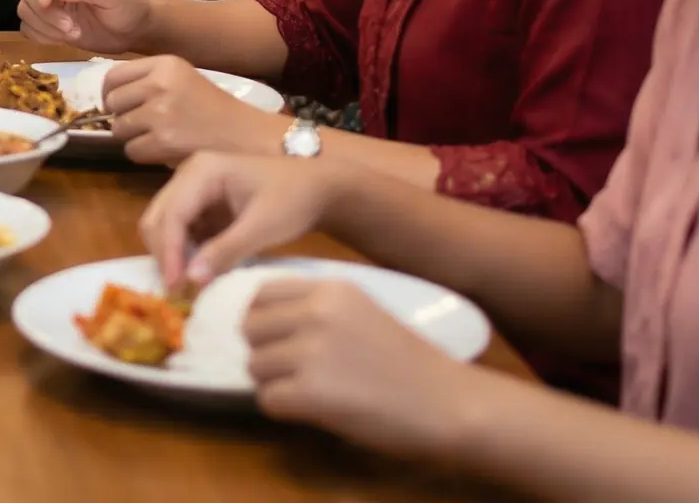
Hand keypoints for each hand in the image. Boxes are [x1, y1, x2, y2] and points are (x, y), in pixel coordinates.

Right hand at [16, 0, 153, 51]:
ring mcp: (50, 1)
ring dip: (45, 26)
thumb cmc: (128, 5)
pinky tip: (62, 40)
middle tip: (70, 27)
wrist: (134, 31)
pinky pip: (28, 28)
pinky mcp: (47, 22)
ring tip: (73, 33)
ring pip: (25, 9)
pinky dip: (41, 36)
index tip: (47, 2)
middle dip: (45, 11)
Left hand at [103, 54, 290, 167]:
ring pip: (118, 129)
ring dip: (132, 138)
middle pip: (112, 103)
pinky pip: (132, 151)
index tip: (119, 106)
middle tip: (144, 126)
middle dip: (122, 117)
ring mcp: (160, 112)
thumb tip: (107, 97)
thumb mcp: (182, 80)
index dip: (110, 94)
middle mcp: (159, 83)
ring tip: (158, 138)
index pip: (113, 76)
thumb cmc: (214, 110)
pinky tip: (164, 151)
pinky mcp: (164, 141)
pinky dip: (144, 155)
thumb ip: (147, 82)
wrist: (248, 136)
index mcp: (165, 64)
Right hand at [140, 151, 343, 287]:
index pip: (172, 213)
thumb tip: (191, 281)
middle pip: (159, 217)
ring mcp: (194, 189)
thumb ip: (226, 251)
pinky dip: (185, 253)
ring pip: (166, 225)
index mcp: (202, 170)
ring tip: (186, 286)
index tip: (175, 286)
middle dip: (165, 254)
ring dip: (172, 255)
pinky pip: (182, 231)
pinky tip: (198, 273)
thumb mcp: (263, 226)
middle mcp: (189, 175)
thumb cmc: (295, 200)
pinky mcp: (203, 206)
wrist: (321, 189)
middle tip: (177, 291)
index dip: (168, 251)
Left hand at [245, 278, 476, 456]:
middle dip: (264, 352)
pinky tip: (314, 410)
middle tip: (294, 371)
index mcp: (330, 288)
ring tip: (311, 391)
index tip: (277, 339)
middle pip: (249, 329)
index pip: (260, 293)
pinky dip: (284, 409)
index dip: (262, 319)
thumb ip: (315, 310)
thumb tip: (261, 320)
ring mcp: (311, 351)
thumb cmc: (409, 362)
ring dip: (274, 383)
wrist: (449, 403)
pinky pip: (267, 401)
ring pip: (254, 367)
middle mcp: (315, 312)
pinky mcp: (311, 392)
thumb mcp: (361, 313)